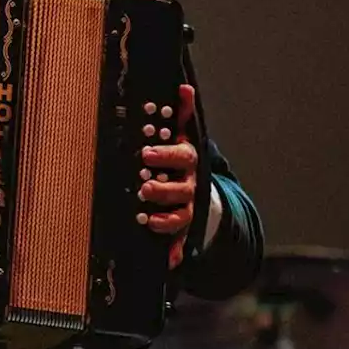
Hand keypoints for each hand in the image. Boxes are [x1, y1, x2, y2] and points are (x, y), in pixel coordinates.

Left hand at [140, 83, 196, 268]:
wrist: (205, 194)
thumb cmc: (184, 162)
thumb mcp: (185, 136)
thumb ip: (182, 115)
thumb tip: (184, 87)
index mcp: (190, 162)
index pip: (181, 157)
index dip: (165, 154)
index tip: (146, 152)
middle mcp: (191, 186)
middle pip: (180, 189)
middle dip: (162, 189)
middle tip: (143, 187)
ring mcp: (188, 209)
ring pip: (179, 215)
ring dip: (164, 219)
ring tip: (146, 218)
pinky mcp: (184, 229)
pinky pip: (180, 242)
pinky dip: (175, 252)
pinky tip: (169, 260)